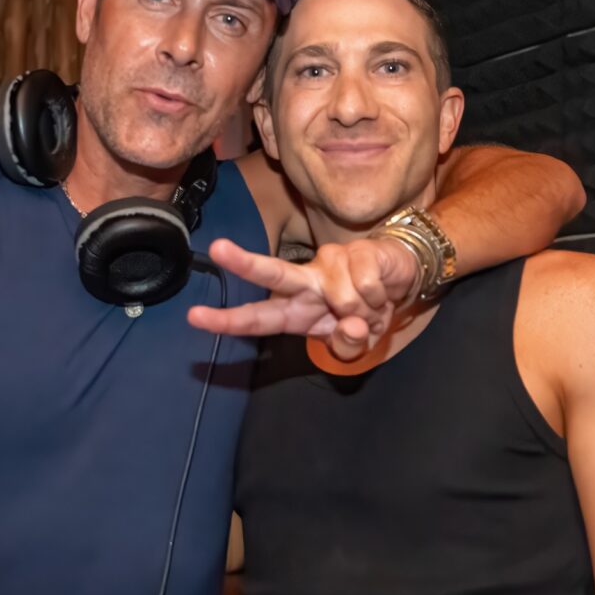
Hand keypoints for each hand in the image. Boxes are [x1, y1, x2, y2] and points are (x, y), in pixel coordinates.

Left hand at [187, 236, 422, 360]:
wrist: (400, 282)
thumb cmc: (366, 312)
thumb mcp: (356, 344)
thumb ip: (347, 346)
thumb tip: (351, 326)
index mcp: (296, 311)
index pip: (258, 317)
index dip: (227, 320)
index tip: (195, 316)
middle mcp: (307, 282)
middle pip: (274, 271)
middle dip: (245, 262)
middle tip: (216, 248)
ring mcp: (330, 261)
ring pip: (343, 295)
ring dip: (365, 310)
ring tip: (372, 307)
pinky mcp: (357, 250)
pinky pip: (367, 285)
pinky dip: (379, 297)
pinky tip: (380, 290)